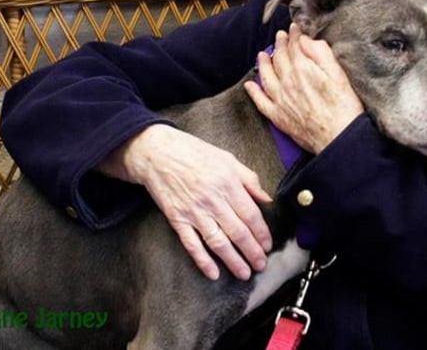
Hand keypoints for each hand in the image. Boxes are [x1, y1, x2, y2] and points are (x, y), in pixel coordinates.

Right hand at [98, 124, 272, 280]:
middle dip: (252, 252)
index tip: (267, 246)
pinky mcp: (177, 219)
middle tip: (261, 265)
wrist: (158, 153)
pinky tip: (213, 273)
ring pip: (218, 242)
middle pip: (237, 232)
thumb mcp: (228, 159)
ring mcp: (194, 211)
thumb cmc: (195, 153)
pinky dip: (203, 261)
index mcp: (228, 183)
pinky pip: (192, 244)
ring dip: (232, 261)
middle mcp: (213, 200)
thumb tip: (267, 199)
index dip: (261, 233)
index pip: (250, 214)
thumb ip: (249, 180)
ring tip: (244, 273)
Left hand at [244, 23, 363, 153]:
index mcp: (303, 69)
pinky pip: (261, 101)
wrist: (339, 137)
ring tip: (262, 54)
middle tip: (280, 36)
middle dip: (279, 44)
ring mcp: (280, 99)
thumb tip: (305, 40)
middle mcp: (287, 82)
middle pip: (279, 58)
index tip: (294, 29)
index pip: (294, 46)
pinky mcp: (278, 116)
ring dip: (263, 63)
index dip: (294, 35)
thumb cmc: (343, 106)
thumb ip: (320, 53)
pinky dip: (253, 92)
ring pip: (266, 76)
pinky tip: (250, 85)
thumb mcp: (338, 73)